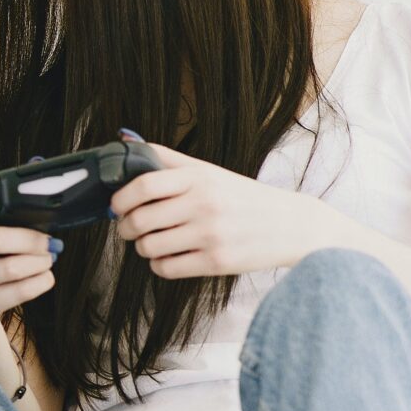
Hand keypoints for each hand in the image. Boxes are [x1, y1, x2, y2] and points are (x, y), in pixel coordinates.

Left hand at [109, 143, 337, 277]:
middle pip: (140, 220)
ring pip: (149, 247)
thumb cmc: (243, 197)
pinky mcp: (217, 263)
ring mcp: (211, 235)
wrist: (291, 225)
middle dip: (126, 227)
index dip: (121, 198)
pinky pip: (166, 268)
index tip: (118, 205)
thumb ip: (167, 159)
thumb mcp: (209, 172)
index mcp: (200, 178)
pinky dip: (159, 265)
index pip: (143, 185)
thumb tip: (125, 141)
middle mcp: (204, 205)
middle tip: (130, 227)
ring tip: (154, 242)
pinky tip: (170, 257)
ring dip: (143, 247)